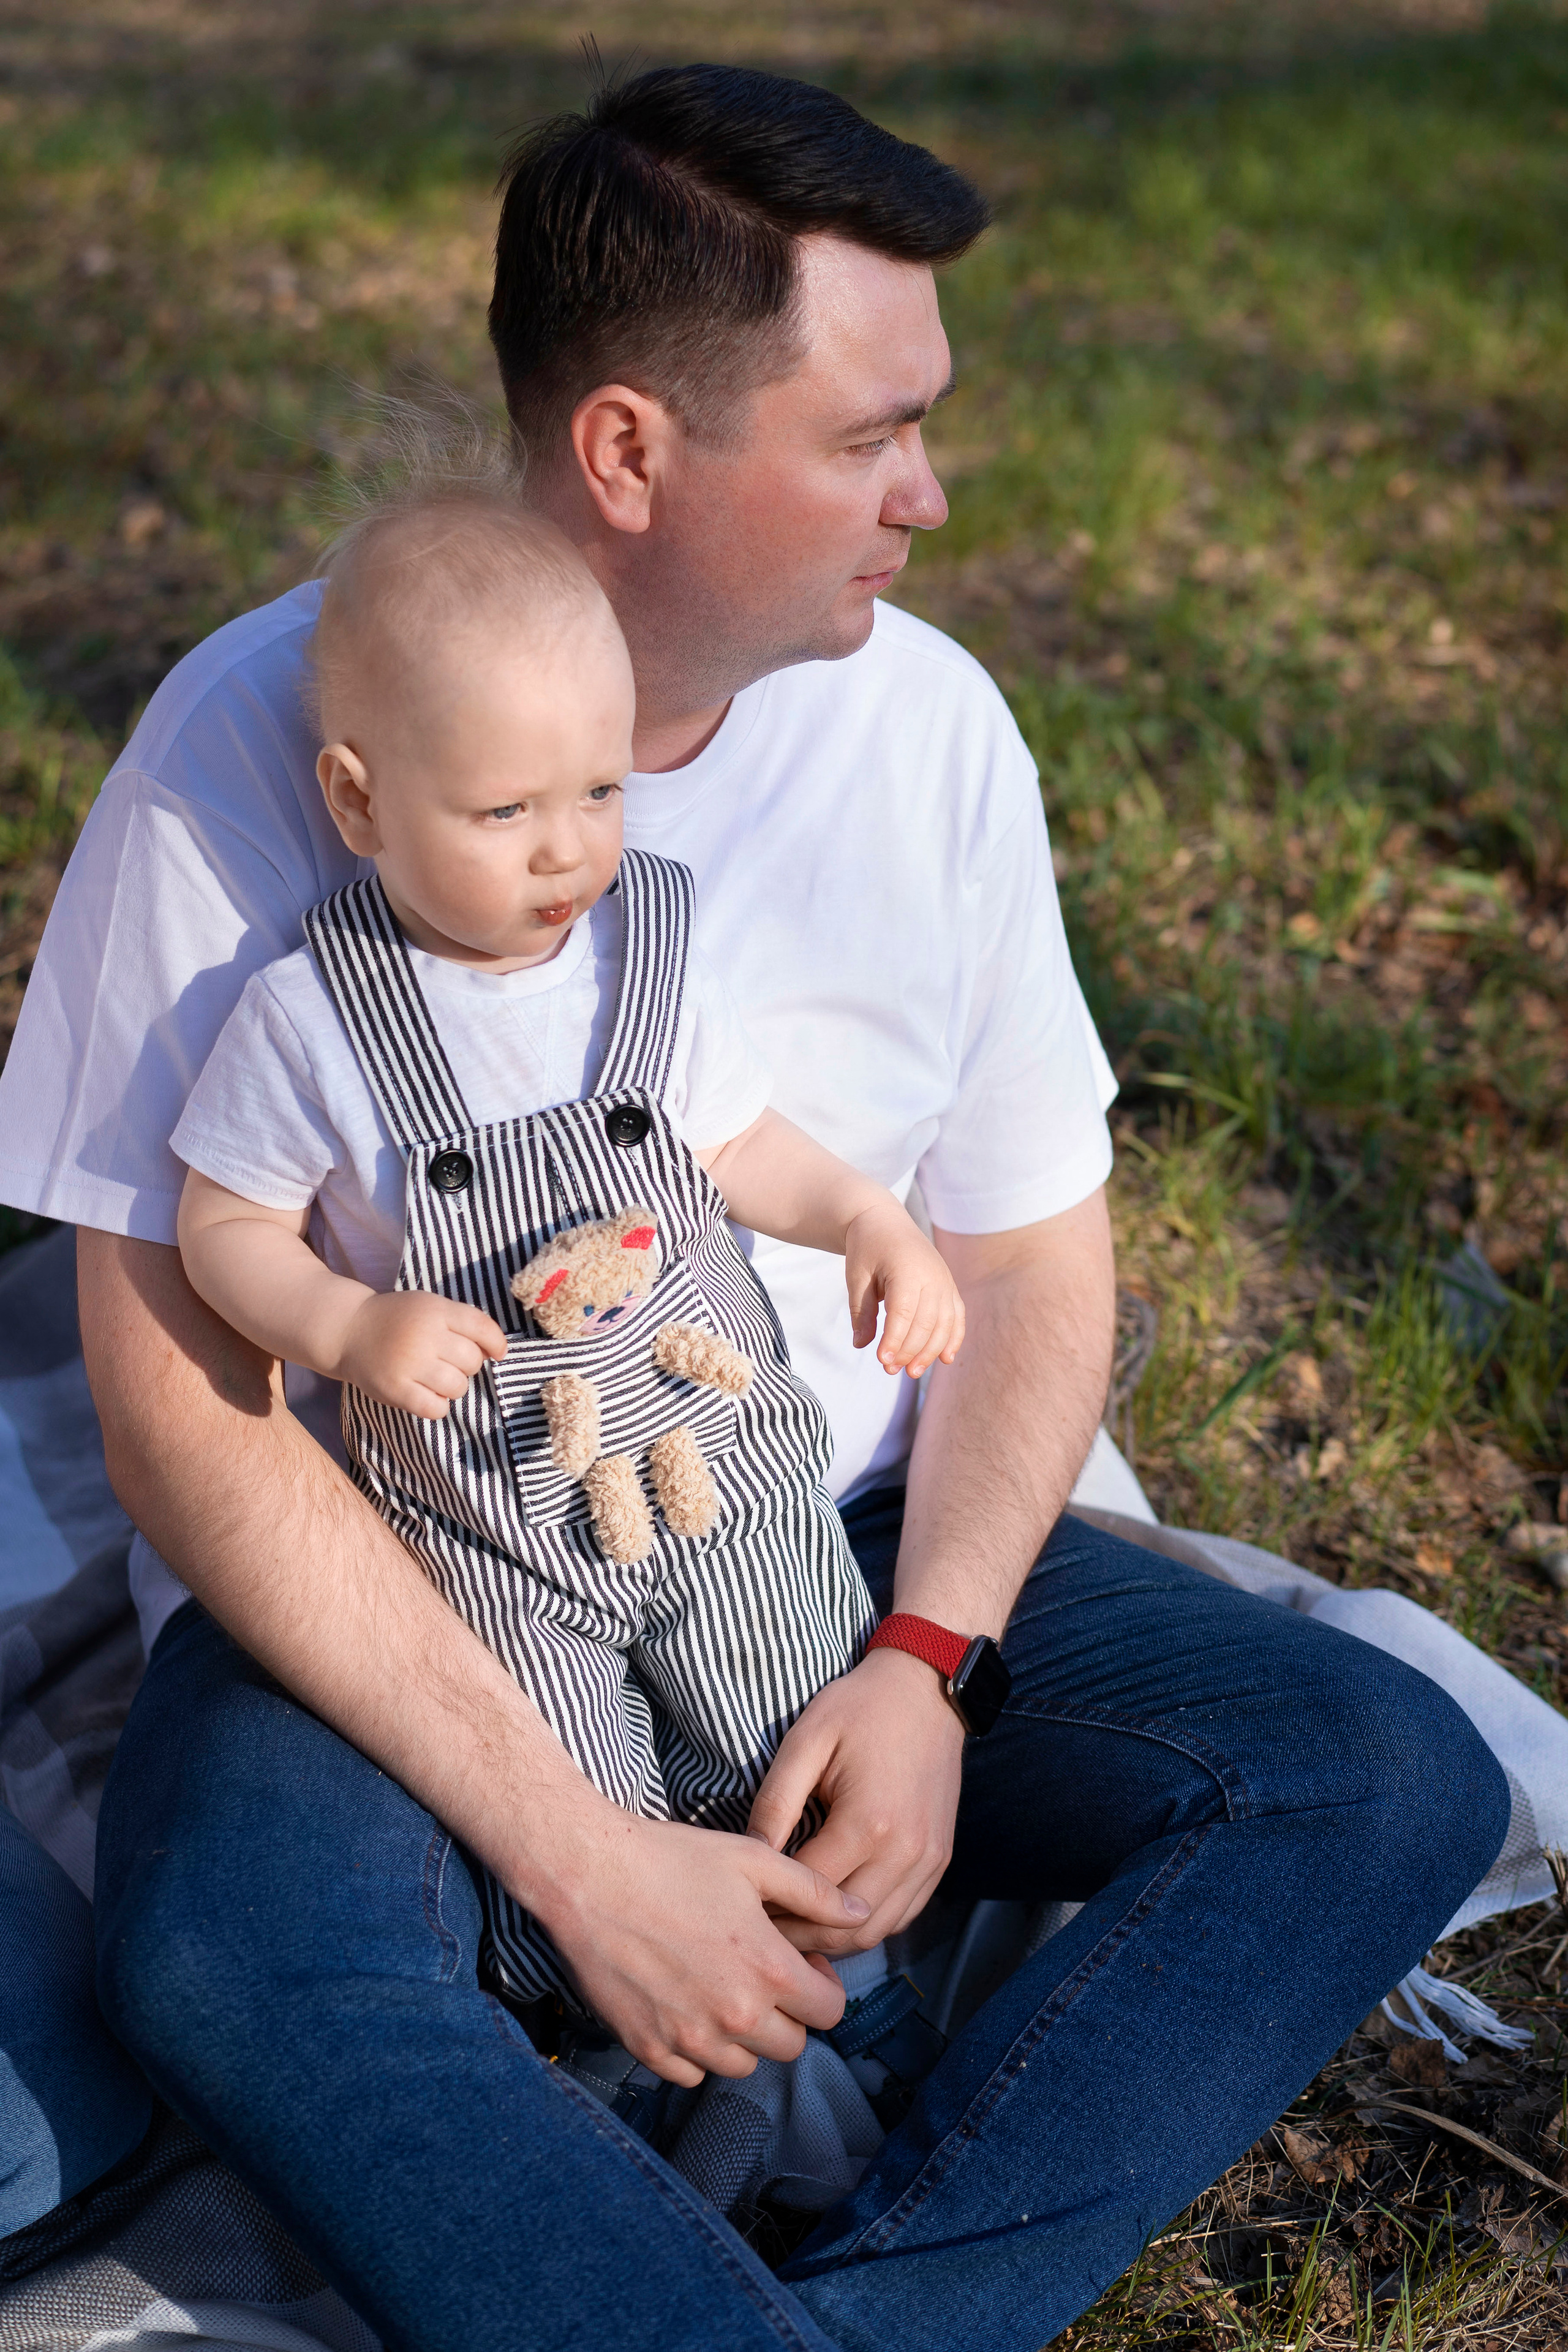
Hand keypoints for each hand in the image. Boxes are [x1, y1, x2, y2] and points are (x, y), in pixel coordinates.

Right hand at [332, 1290, 506, 1418]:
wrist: (349, 1331)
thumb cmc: (397, 1320)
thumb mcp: (429, 1307)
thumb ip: (461, 1322)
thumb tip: (497, 1350)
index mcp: (435, 1311)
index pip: (482, 1327)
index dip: (497, 1343)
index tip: (498, 1353)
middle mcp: (424, 1336)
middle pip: (472, 1361)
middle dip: (468, 1365)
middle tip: (449, 1362)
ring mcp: (409, 1364)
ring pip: (458, 1386)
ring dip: (453, 1387)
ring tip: (436, 1378)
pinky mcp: (395, 1389)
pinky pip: (435, 1408)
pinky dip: (438, 1405)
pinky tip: (427, 1394)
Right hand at [541, 1809, 870, 2085]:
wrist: (589, 1875)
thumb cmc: (673, 1860)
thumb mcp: (754, 1861)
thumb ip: (815, 1893)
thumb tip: (862, 1912)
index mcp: (769, 1971)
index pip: (829, 2012)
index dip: (821, 1986)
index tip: (799, 1961)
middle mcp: (734, 2016)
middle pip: (790, 2046)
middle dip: (787, 2015)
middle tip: (761, 1976)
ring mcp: (688, 2038)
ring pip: (742, 2065)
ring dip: (743, 2037)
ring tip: (721, 1989)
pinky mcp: (647, 2047)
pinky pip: (691, 2073)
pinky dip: (695, 2050)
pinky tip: (684, 2005)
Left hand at [747, 1645, 965, 1950]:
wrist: (926, 1689)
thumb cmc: (860, 1708)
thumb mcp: (806, 1740)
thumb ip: (775, 1801)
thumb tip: (749, 1854)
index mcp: (868, 1823)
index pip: (809, 1891)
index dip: (772, 1905)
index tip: (743, 1905)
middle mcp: (905, 1852)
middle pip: (843, 1926)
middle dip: (799, 1936)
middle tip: (762, 1928)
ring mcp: (929, 1861)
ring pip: (875, 1931)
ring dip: (833, 1939)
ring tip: (795, 1925)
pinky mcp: (940, 1860)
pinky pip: (902, 1915)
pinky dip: (867, 1924)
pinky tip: (836, 1912)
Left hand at [844, 1202, 965, 1377]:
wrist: (884, 1220)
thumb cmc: (867, 1248)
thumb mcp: (856, 1277)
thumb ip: (861, 1311)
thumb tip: (861, 1345)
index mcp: (907, 1270)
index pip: (904, 1313)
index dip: (895, 1340)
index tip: (882, 1361)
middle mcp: (932, 1276)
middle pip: (927, 1323)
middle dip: (910, 1351)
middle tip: (890, 1370)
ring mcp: (945, 1281)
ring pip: (944, 1324)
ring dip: (930, 1351)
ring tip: (911, 1372)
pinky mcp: (949, 1286)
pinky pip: (957, 1317)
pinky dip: (953, 1339)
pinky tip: (945, 1359)